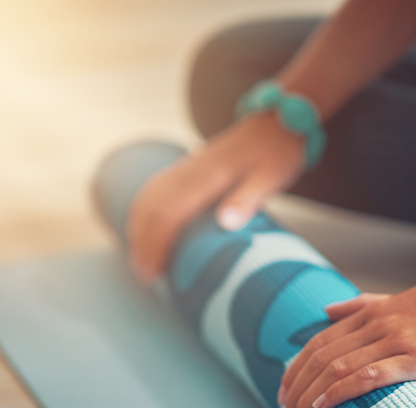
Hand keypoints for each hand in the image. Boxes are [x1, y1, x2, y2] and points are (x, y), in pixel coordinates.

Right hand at [128, 111, 305, 281]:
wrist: (276, 123)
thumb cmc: (276, 154)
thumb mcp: (270, 179)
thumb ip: (247, 200)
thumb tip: (224, 224)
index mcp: (206, 177)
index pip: (167, 214)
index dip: (156, 245)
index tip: (153, 272)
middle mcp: (189, 172)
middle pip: (150, 209)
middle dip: (142, 244)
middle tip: (144, 276)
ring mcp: (185, 168)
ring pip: (148, 199)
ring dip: (138, 229)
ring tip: (141, 260)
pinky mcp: (188, 169)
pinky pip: (155, 191)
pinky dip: (144, 213)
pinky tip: (145, 229)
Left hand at [277, 270, 415, 407]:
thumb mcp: (403, 299)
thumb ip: (364, 305)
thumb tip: (327, 310)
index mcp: (372, 312)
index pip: (319, 342)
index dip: (296, 368)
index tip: (283, 392)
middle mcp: (378, 324)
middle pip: (321, 357)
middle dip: (295, 388)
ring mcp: (397, 340)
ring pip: (338, 368)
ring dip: (309, 395)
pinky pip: (370, 375)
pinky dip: (341, 390)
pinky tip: (324, 405)